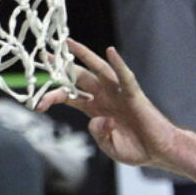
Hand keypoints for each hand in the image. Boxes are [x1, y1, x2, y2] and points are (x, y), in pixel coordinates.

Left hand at [37, 39, 177, 168]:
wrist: (158, 152)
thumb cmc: (135, 148)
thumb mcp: (109, 146)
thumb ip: (99, 134)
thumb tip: (98, 119)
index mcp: (95, 110)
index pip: (70, 97)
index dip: (53, 96)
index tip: (37, 104)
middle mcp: (105, 97)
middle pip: (79, 77)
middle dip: (62, 67)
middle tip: (44, 55)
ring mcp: (119, 94)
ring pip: (99, 70)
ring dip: (84, 56)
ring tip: (69, 43)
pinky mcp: (134, 95)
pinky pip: (125, 77)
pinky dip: (118, 64)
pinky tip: (110, 52)